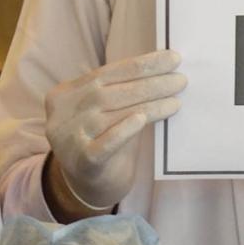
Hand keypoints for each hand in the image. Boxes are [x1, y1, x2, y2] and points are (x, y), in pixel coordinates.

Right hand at [44, 51, 184, 214]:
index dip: (141, 64)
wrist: (87, 186)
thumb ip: (120, 92)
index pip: (106, 73)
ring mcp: (69, 138)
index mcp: (65, 94)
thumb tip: (163, 70)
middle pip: (110, 92)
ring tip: (176, 99)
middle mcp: (62, 114)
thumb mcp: (103, 112)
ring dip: (149, 104)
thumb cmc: (102, 140)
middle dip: (149, 83)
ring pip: (112, 114)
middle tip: (180, 80)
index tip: (172, 58)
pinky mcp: (83, 162)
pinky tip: (142, 118)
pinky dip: (124, 130)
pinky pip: (105, 144)